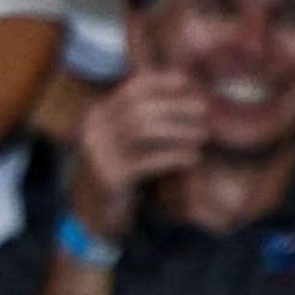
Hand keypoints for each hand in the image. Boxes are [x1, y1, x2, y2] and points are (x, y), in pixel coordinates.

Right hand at [68, 67, 208, 238]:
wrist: (90, 211)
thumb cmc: (116, 170)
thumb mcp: (120, 140)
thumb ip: (138, 118)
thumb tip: (179, 94)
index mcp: (96, 115)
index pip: (130, 89)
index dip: (162, 82)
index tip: (189, 82)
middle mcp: (93, 130)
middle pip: (139, 108)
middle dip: (176, 105)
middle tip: (204, 109)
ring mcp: (99, 153)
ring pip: (142, 130)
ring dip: (178, 130)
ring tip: (202, 134)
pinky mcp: (111, 177)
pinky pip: (147, 161)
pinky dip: (174, 156)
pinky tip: (192, 158)